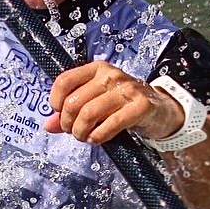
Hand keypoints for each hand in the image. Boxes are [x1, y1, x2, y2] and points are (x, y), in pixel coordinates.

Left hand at [44, 62, 183, 144]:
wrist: (160, 109)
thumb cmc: (124, 105)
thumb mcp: (97, 103)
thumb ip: (71, 111)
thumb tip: (48, 125)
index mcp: (97, 69)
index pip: (65, 81)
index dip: (56, 102)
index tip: (60, 114)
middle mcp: (111, 75)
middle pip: (74, 101)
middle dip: (68, 123)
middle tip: (74, 132)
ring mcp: (127, 89)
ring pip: (89, 113)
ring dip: (81, 131)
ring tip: (85, 137)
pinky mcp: (141, 106)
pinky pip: (111, 123)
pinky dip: (99, 136)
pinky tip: (97, 139)